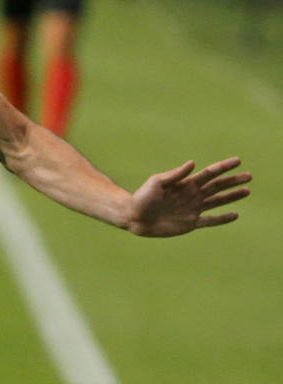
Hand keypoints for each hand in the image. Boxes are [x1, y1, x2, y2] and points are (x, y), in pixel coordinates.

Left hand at [125, 157, 250, 235]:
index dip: (223, 167)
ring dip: (232, 197)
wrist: (134, 217)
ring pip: (217, 202)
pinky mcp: (190, 223)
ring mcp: (192, 209)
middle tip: (249, 176)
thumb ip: (175, 174)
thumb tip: (193, 163)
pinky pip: (210, 221)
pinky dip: (222, 218)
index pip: (209, 174)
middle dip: (233, 181)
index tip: (238, 161)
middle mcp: (192, 195)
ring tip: (247, 191)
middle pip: (217, 186)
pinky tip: (235, 214)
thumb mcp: (157, 182)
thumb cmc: (142, 197)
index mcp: (185, 184)